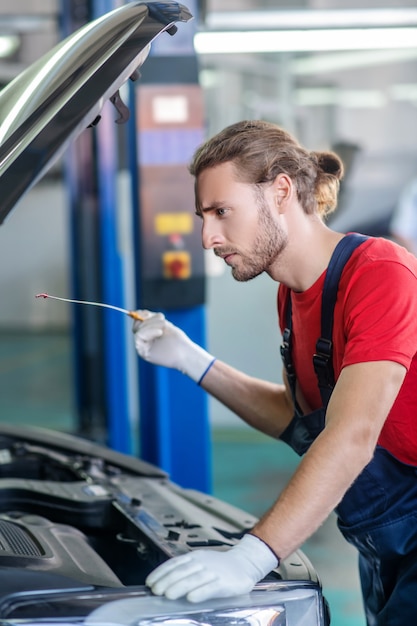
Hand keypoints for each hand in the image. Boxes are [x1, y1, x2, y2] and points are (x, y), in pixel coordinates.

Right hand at [133, 310, 214, 383]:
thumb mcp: (163, 325)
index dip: (140, 315)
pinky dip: (148, 331)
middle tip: (162, 318)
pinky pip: (139, 336)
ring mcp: (143, 347)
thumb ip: (151, 319)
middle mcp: (144, 342)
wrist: (186, 354)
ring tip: (164, 326)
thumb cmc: (178, 340)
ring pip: (137, 330)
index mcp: (148, 335)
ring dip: (151, 324)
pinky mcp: (144, 352)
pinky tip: (160, 332)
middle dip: (148, 319)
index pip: (138, 322)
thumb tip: (139, 312)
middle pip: (136, 326)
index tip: (148, 312)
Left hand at [145, 534, 278, 602]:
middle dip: (166, 581)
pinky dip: (200, 592)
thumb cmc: (219, 567)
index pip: (174, 563)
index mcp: (194, 557)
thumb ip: (185, 572)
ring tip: (168, 595)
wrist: (245, 563)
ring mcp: (213, 572)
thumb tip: (163, 583)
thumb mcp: (201, 563)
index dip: (160, 572)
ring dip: (179, 586)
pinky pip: (211, 587)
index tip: (149, 582)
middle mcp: (202, 563)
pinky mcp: (224, 583)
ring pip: (193, 579)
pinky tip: (192, 598)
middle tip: (155, 590)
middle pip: (181, 571)